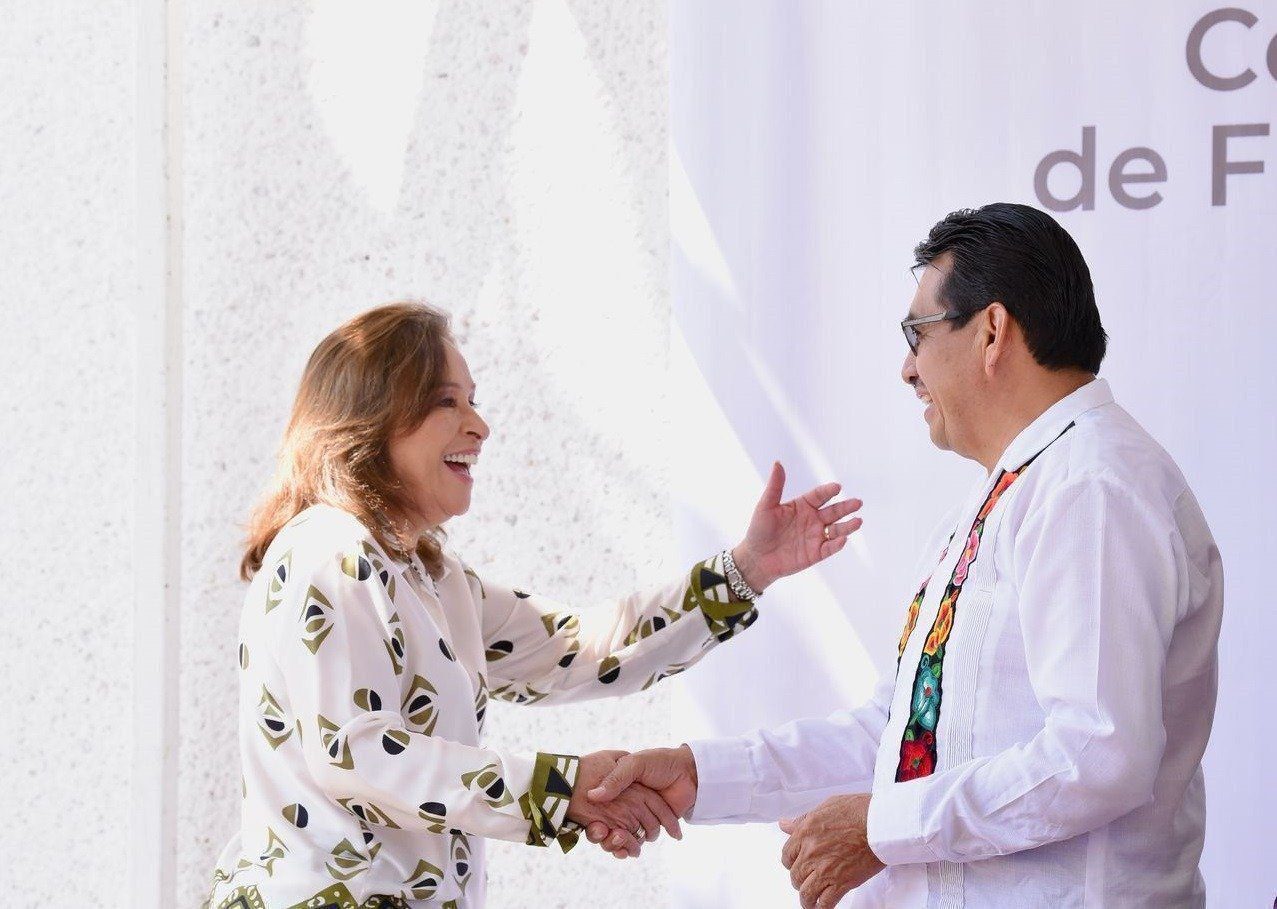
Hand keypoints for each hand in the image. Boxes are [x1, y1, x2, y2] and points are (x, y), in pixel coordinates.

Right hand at [584, 745, 699, 858]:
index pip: (597, 807)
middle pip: (605, 825)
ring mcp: (637, 816)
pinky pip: (636, 842)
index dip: (592, 818)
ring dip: (615, 843)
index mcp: (617, 788)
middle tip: (601, 834)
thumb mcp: (635, 764)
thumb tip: (592, 796)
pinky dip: (629, 848)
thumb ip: (616, 779)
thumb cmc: (660, 763)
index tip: (592, 824)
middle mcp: (624, 803)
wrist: (689, 772)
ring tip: (617, 840)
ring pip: (619, 836)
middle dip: (602, 835)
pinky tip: (625, 851)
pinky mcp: (651, 827)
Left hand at [732, 462, 862, 591]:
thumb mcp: (766, 505)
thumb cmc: (759, 529)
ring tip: (858, 521)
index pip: (819, 495)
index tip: (837, 487)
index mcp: (802, 506)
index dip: (828, 491)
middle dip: (846, 507)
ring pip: (836, 530)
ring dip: (848, 526)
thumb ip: (775, 486)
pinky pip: (829, 548)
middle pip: (833, 511)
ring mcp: (816, 536)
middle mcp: (812, 519)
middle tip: (857, 502)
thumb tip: (777, 463)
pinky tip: (843, 539)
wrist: (756, 558)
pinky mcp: (816, 553)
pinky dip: (837, 544)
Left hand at [779, 793, 883, 908]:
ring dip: (807, 899)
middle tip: (807, 880)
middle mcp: (811, 852)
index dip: (791, 862)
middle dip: (800, 880)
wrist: (881, 823)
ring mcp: (825, 869)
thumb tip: (785, 824)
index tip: (796, 864)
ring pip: (806, 893)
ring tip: (810, 901)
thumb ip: (803, 820)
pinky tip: (823, 907)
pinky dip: (822, 907)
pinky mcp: (842, 882)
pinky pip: (825, 902)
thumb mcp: (825, 807)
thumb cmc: (858, 811)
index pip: (787, 855)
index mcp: (805, 832)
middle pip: (796, 875)